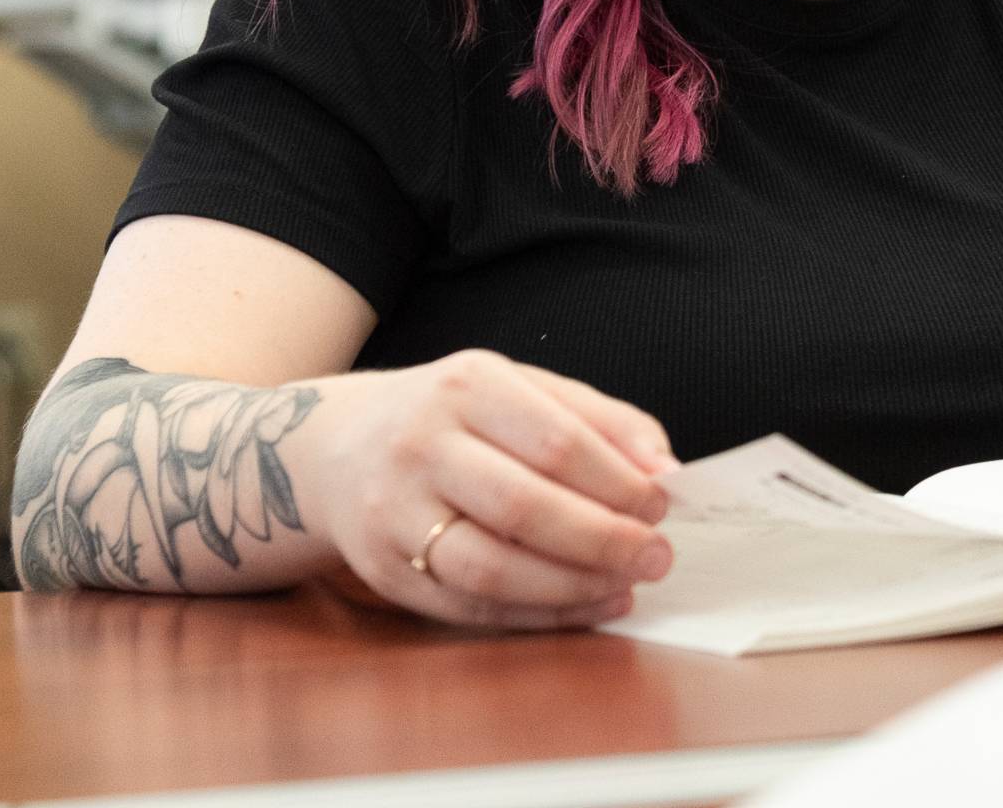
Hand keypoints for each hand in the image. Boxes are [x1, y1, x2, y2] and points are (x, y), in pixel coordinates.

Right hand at [297, 350, 678, 629]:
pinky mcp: (386, 572)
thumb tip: (665, 469)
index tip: (662, 504)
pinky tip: (584, 605)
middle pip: (525, 507)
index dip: (618, 482)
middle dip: (604, 540)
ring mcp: (396, 514)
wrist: (337, 449)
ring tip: (625, 586)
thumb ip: (599, 420)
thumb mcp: (520, 390)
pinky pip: (471, 607)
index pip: (557, 441)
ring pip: (494, 568)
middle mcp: (423, 446)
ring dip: (573, 587)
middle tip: (657, 555)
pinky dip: (537, 615)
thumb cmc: (452, 419)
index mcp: (467, 388)